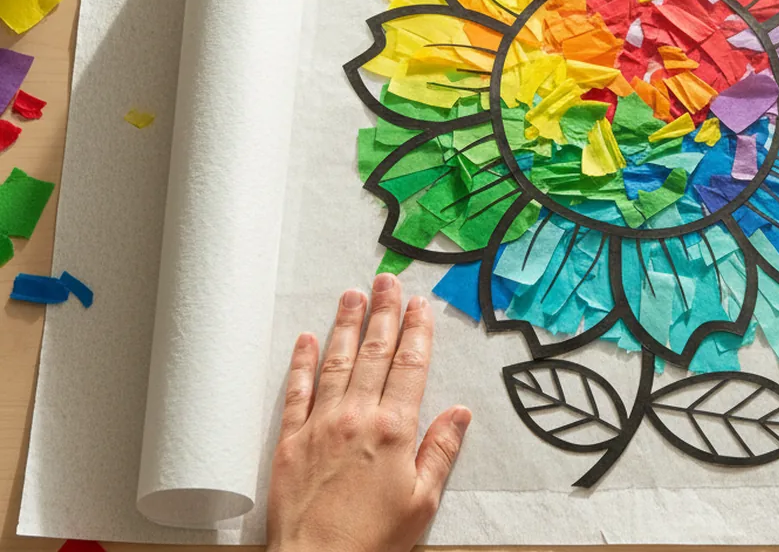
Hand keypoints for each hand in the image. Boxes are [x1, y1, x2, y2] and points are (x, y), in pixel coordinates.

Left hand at [267, 273, 470, 551]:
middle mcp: (356, 418)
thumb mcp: (423, 501)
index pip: (410, 366)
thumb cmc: (373, 540)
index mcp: (394, 430)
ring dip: (345, 325)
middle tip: (386, 281)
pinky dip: (302, 363)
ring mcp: (320, 426)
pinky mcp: (289, 441)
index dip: (417, 331)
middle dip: (383, 313)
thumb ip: (441, 451)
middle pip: (373, 353)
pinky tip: (308, 339)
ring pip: (336, 362)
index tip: (419, 305)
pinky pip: (296, 391)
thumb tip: (460, 414)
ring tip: (352, 295)